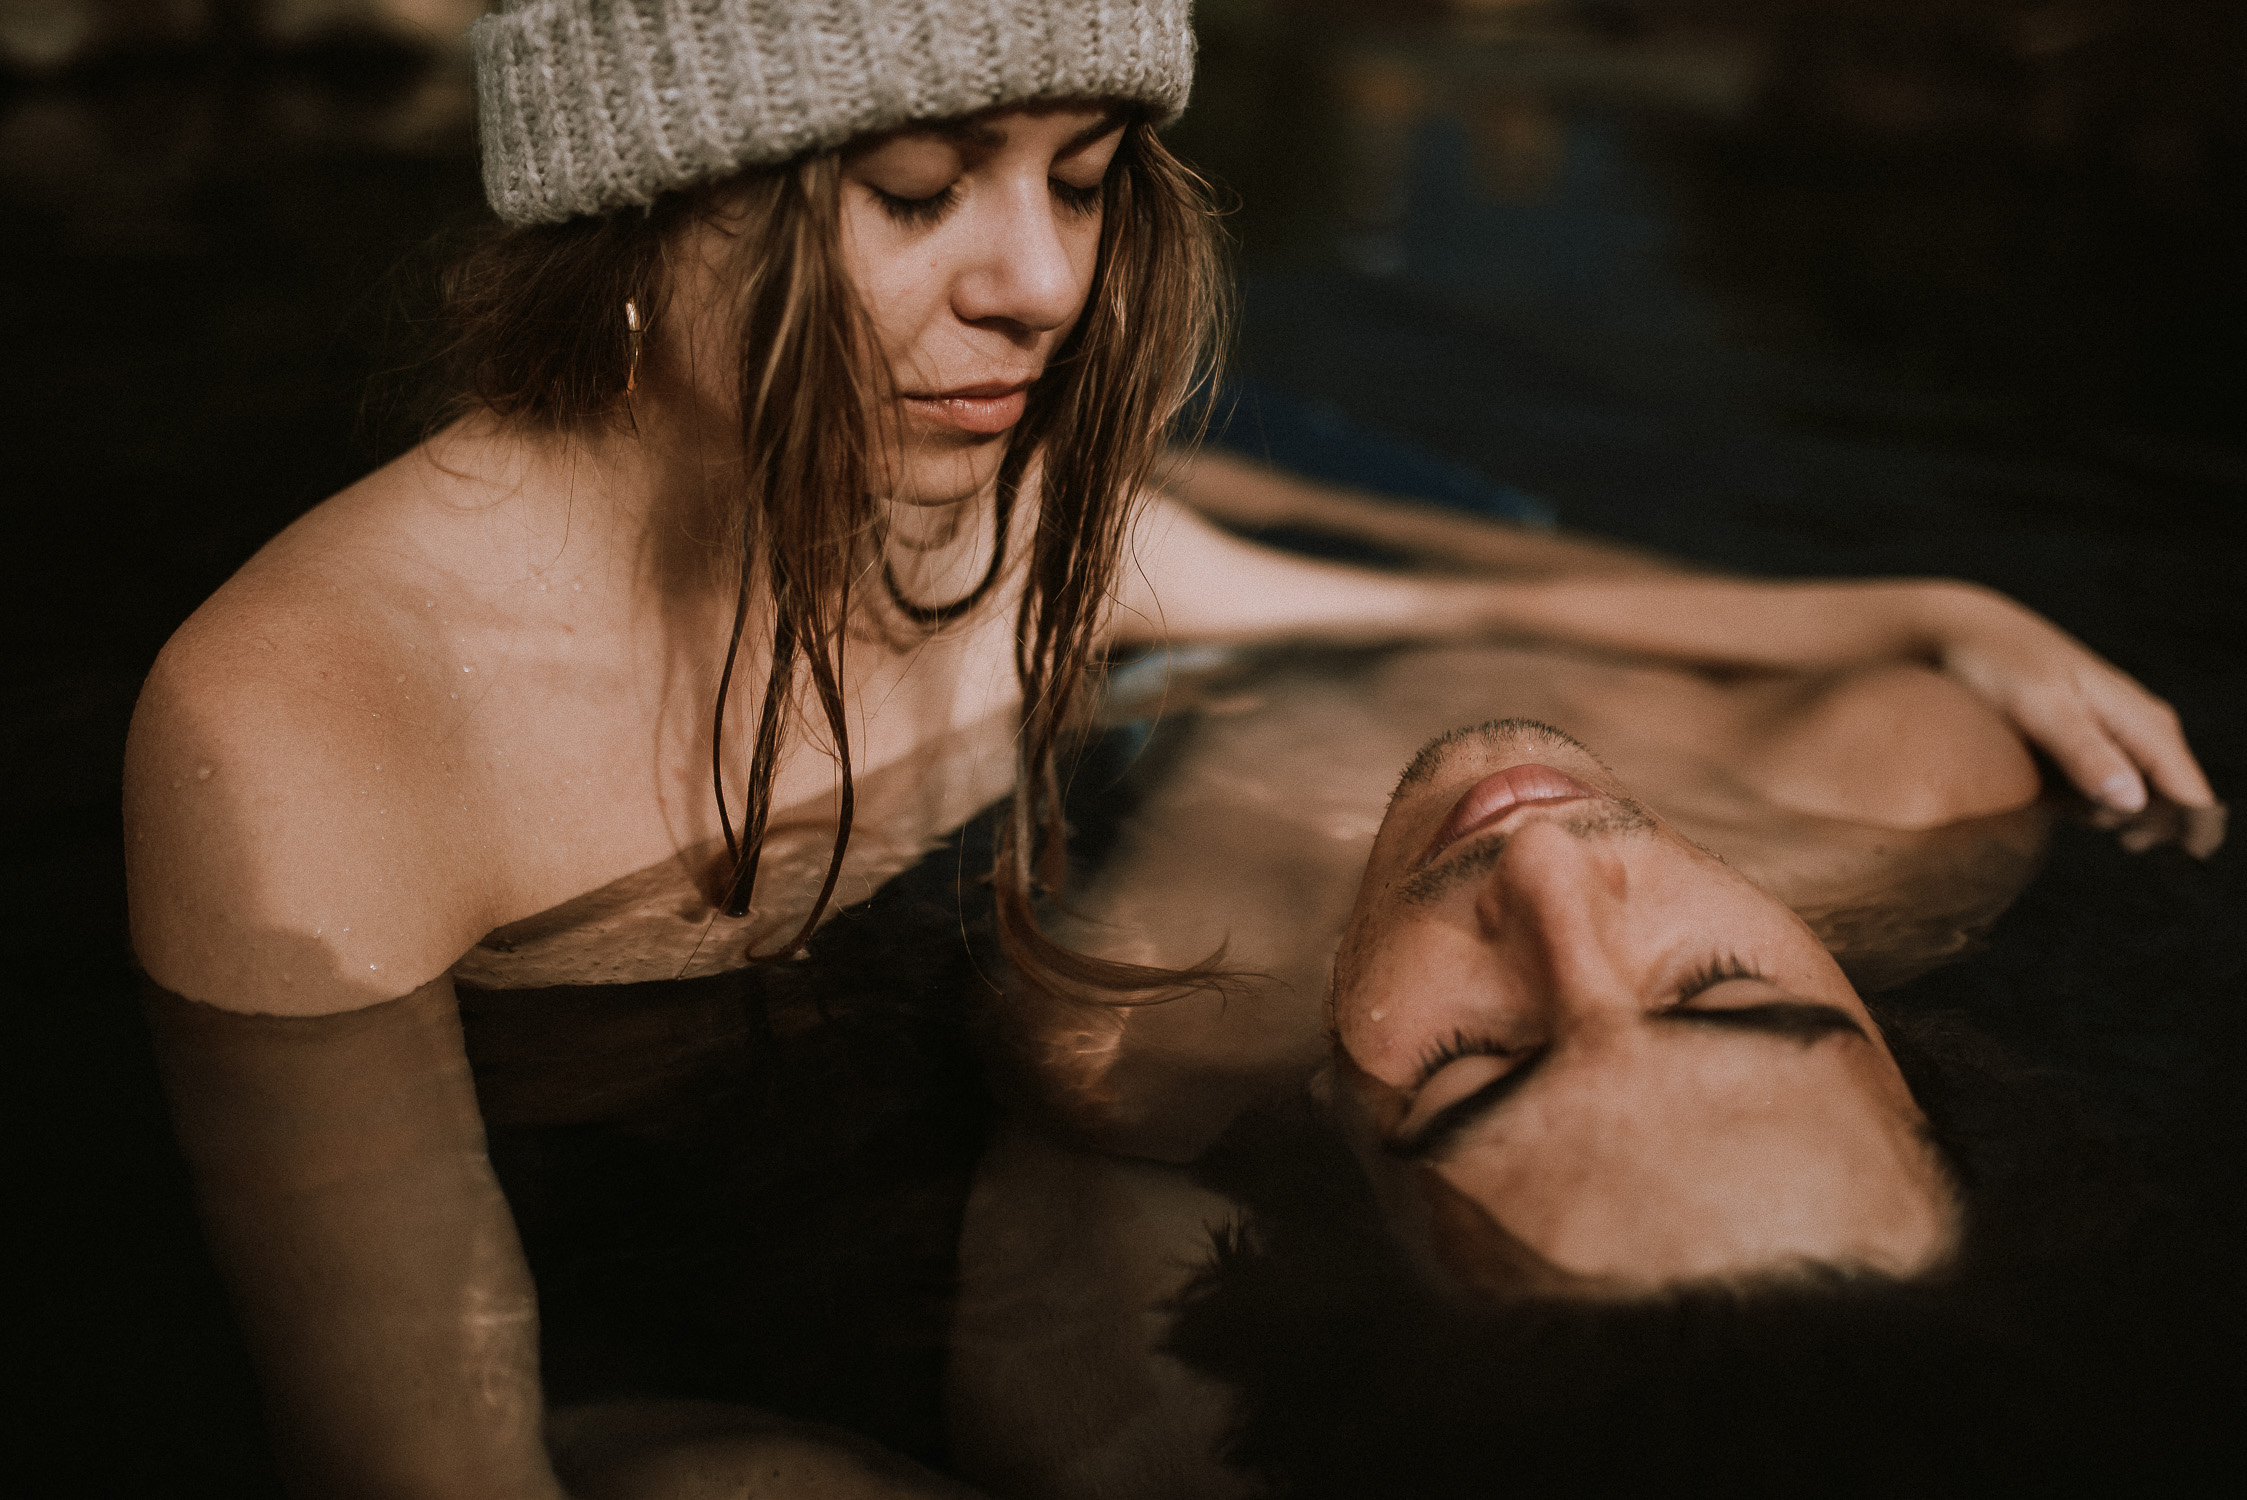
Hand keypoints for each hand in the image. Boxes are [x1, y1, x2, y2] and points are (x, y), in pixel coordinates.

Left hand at [1920, 582, 2222, 853]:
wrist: (1958, 635)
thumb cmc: (1999, 665)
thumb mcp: (2040, 707)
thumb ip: (2085, 752)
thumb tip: (2134, 803)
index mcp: (2145, 722)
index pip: (2192, 795)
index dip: (2187, 836)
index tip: (2150, 854)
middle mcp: (2140, 733)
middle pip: (2171, 806)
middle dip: (2149, 833)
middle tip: (2096, 826)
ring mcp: (2113, 743)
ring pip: (2136, 806)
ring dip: (2111, 822)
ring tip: (2060, 799)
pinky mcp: (2082, 753)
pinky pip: (2099, 799)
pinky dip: (2083, 810)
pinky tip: (2051, 798)